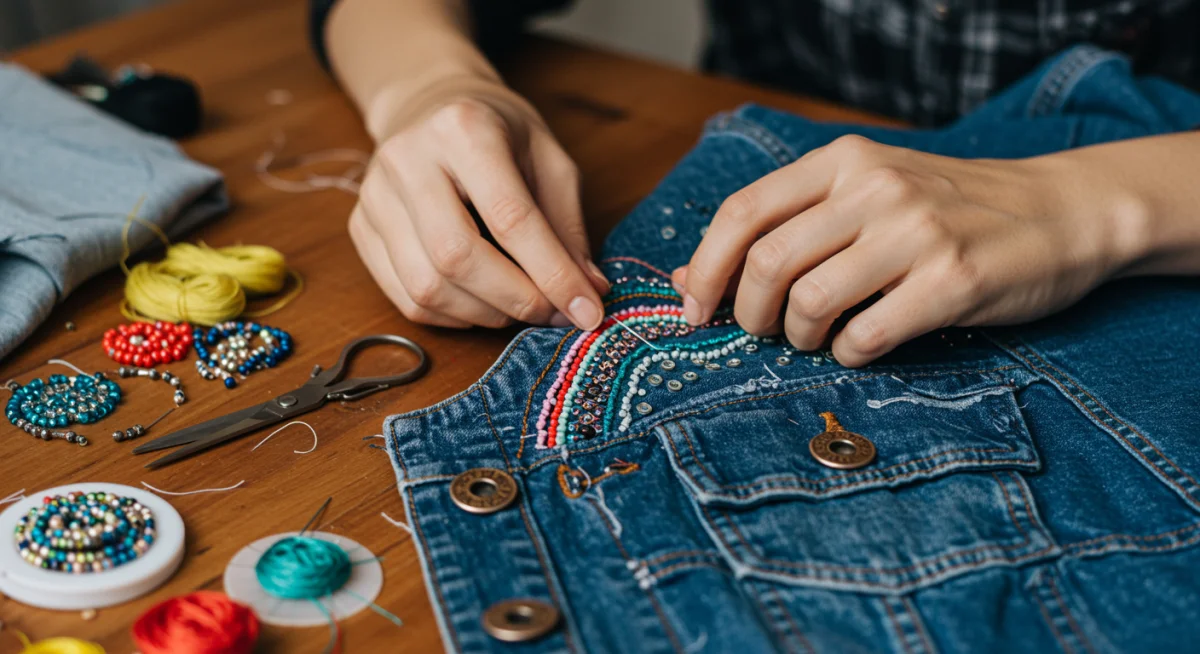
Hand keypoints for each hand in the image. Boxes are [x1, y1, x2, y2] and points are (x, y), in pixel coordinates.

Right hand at [349, 80, 608, 329]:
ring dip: (485, 314)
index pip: (511, 217)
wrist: (430, 106)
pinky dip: (453, 317)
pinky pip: (405, 297)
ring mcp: (375, 196)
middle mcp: (409, 159)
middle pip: (457, 256)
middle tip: (552, 313)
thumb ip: (567, 227)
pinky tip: (482, 303)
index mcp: (464, 129)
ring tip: (519, 306)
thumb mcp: (549, 161)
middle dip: (515, 299)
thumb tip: (589, 293)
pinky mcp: (360, 228)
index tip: (587, 312)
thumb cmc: (499, 134)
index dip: (553, 274)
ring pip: (426, 286)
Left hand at [676, 135, 1139, 366]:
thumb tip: (689, 278)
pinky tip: (863, 346)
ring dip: (799, 338)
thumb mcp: (864, 196)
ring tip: (820, 338)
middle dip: (748, 314)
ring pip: (809, 303)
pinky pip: (866, 336)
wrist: (1063, 211)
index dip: (705, 268)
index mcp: (844, 160)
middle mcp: (876, 189)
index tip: (694, 309)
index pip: (743, 211)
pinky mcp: (954, 282)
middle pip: (766, 263)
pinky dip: (849, 355)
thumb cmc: (948, 209)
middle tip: (763, 333)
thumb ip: (784, 227)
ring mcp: (917, 233)